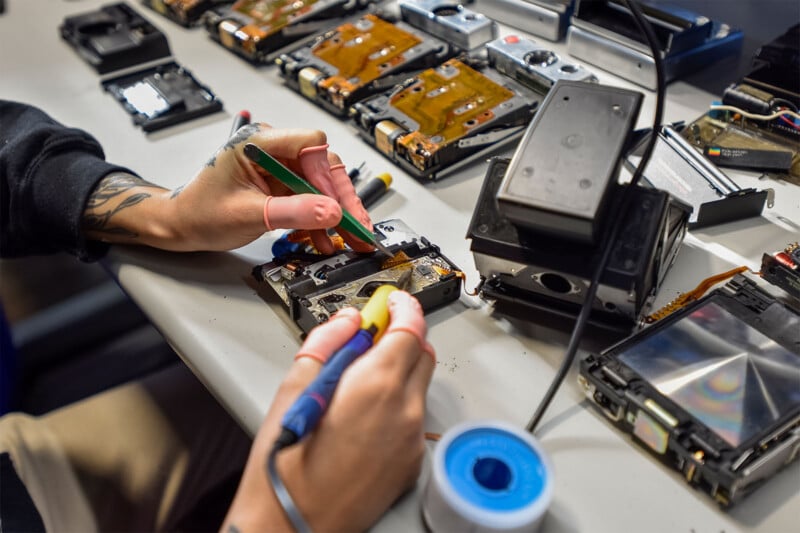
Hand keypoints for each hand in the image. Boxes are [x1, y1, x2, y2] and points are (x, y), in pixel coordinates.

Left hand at [82, 124, 372, 253]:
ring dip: (333, 215)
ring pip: (322, 186)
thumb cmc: (201, 213)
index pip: (310, 144)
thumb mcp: (248, 214)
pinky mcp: (282, 188)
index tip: (334, 206)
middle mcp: (273, 150)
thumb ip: (292, 212)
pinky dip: (319, 222)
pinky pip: (311, 201)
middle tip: (356, 228)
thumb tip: (331, 212)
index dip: (327, 175)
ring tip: (344, 242)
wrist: (182, 227)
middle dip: (340, 200)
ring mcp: (279, 169)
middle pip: (323, 166)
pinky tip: (322, 241)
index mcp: (260, 142)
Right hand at [222, 291, 434, 531]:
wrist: (292, 524)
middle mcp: (404, 411)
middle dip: (402, 338)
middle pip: (422, 354)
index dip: (404, 307)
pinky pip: (413, 419)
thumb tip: (348, 321)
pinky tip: (363, 419)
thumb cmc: (285, 464)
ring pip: (418, 387)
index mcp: (377, 385)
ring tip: (357, 386)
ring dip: (399, 373)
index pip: (411, 328)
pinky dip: (397, 406)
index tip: (393, 301)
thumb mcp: (295, 388)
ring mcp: (412, 440)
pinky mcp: (411, 463)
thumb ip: (328, 343)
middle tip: (371, 339)